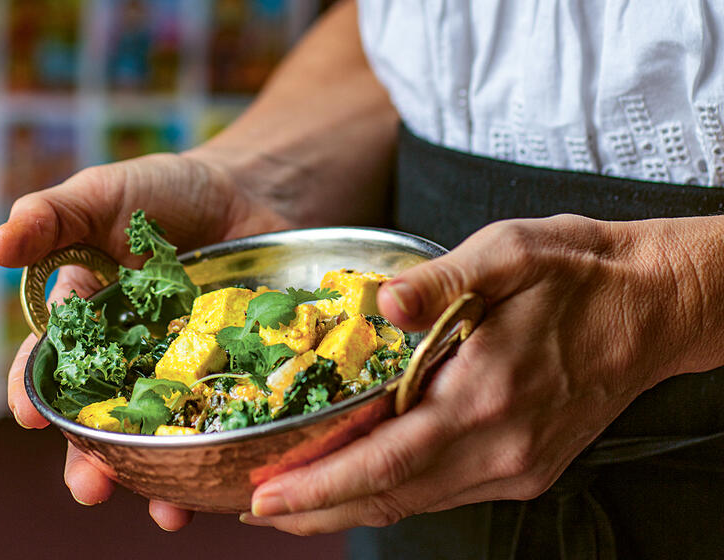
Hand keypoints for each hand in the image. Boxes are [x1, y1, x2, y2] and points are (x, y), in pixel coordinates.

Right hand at [0, 151, 292, 529]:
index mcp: (89, 320)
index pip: (53, 363)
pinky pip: (225, 415)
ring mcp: (186, 366)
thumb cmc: (165, 192)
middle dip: (93, 456)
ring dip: (159, 474)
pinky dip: (223, 449)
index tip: (30, 416)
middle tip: (91, 489)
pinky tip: (225, 485)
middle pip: (106, 417)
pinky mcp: (235, 369)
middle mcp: (132, 354)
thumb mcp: (104, 194)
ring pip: (165, 430)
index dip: (36, 391)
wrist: (248, 190)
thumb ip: (52, 216)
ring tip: (167, 512)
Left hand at [243, 214, 707, 533]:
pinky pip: (446, 490)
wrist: (656, 304)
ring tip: (299, 502)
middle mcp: (502, 445)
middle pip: (393, 497)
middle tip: (261, 510)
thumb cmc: (581, 271)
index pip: (387, 460)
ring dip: (353, 506)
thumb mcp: (510, 252)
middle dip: (321, 509)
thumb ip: (442, 280)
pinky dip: (396, 492)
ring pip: (418, 501)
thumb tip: (384, 303)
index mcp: (489, 394)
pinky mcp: (528, 466)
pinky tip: (366, 480)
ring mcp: (518, 464)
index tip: (266, 496)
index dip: (320, 484)